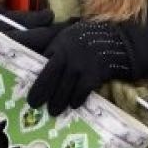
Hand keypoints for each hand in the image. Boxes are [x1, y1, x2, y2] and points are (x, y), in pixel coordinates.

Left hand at [15, 20, 132, 114]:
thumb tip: (42, 63)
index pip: (42, 62)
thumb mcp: (69, 36)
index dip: (36, 77)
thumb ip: (56, 48)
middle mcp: (68, 54)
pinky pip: (81, 92)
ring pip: (64, 88)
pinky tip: (74, 105)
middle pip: (49, 78)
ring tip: (53, 111)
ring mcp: (80, 65)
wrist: (117, 42)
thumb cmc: (90, 39)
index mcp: (59, 44)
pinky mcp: (93, 74)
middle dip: (41, 93)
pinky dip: (76, 100)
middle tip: (34, 105)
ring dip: (58, 102)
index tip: (30, 88)